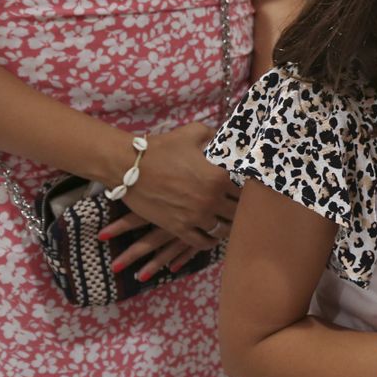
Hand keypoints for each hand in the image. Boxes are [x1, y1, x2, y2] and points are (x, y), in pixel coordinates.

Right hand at [100, 123, 239, 273]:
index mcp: (219, 177)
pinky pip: (202, 242)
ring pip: (223, 230)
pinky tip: (212, 234)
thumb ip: (217, 136)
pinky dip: (210, 240)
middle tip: (240, 207)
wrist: (128, 166)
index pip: (246, 189)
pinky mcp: (179, 229)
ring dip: (227, 225)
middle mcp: (211, 200)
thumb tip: (229, 140)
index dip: (248, 190)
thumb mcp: (193, 133)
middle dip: (241, 209)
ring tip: (228, 221)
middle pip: (238, 212)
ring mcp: (195, 217)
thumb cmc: (162, 148)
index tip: (247, 189)